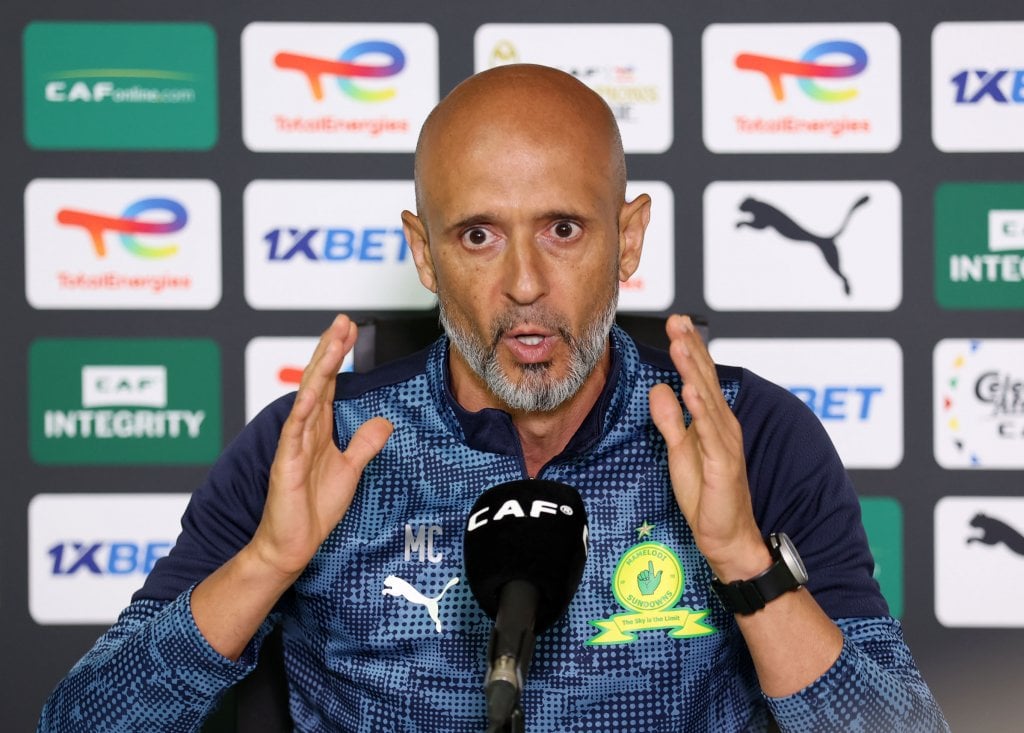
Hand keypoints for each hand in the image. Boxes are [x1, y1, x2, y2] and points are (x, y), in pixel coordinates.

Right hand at [249, 314, 392, 580]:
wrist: (293, 543)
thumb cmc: (314, 508)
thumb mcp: (351, 469)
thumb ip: (364, 444)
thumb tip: (383, 421)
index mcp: (317, 429)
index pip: (329, 384)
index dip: (339, 357)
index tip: (351, 331)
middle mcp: (304, 430)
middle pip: (317, 380)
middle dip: (330, 350)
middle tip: (343, 321)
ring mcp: (293, 444)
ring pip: (307, 396)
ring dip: (320, 368)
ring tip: (333, 341)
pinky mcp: (287, 463)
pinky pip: (294, 431)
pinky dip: (303, 409)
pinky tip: (312, 390)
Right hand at [637, 560, 661, 595]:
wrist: (646, 591)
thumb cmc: (652, 587)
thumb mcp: (657, 581)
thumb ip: (658, 575)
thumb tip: (661, 570)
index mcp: (651, 575)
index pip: (651, 569)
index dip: (650, 565)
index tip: (650, 561)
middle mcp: (647, 576)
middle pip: (645, 571)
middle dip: (646, 574)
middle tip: (647, 579)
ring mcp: (643, 577)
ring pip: (642, 572)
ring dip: (643, 576)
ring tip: (644, 581)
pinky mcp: (639, 579)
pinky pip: (638, 575)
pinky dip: (640, 578)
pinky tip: (641, 581)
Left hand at [648, 315, 768, 580]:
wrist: (726, 536)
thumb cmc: (705, 494)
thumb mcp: (678, 451)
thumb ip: (669, 420)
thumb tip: (659, 388)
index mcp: (712, 420)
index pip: (699, 377)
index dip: (689, 349)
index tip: (676, 322)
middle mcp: (722, 424)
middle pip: (705, 379)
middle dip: (691, 347)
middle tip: (678, 320)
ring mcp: (724, 442)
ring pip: (707, 399)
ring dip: (694, 370)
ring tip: (681, 344)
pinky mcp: (723, 464)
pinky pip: (710, 432)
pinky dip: (700, 410)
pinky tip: (690, 390)